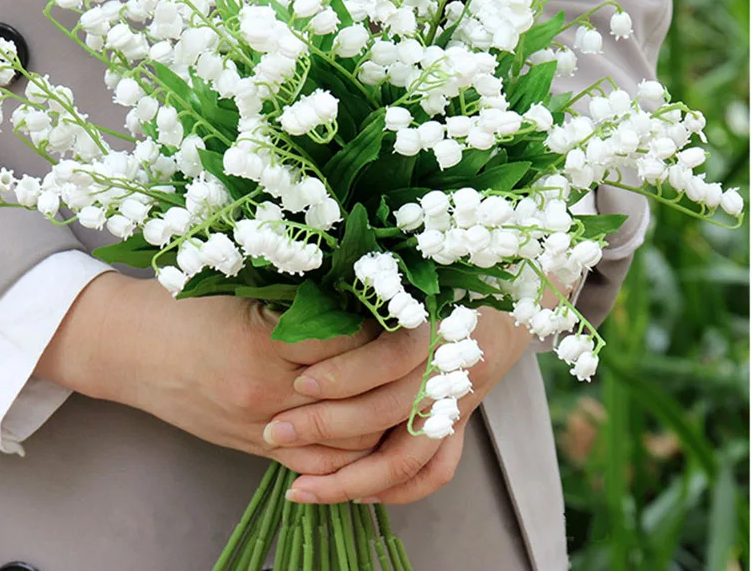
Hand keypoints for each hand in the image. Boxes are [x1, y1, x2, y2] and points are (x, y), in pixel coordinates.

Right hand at [35, 271, 376, 474]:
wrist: (131, 349)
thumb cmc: (184, 305)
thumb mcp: (242, 286)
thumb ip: (301, 298)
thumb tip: (365, 294)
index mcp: (263, 343)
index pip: (352, 341)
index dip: (381, 324)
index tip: (392, 307)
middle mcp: (266, 394)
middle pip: (359, 398)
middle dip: (391, 374)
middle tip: (405, 347)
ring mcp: (260, 429)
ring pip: (348, 442)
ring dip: (379, 416)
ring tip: (391, 383)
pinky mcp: (255, 449)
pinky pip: (318, 465)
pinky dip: (350, 451)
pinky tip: (366, 425)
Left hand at [267, 305, 532, 504]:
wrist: (501, 315)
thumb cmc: (438, 290)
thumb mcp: (404, 281)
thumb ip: (363, 299)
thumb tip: (302, 311)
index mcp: (438, 325)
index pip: (391, 356)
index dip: (345, 374)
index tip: (300, 383)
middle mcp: (449, 370)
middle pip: (388, 410)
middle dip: (325, 426)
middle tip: (274, 432)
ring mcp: (456, 405)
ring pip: (408, 457)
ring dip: (351, 477)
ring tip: (302, 489)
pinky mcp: (459, 427)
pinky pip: (435, 472)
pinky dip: (396, 490)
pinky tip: (356, 494)